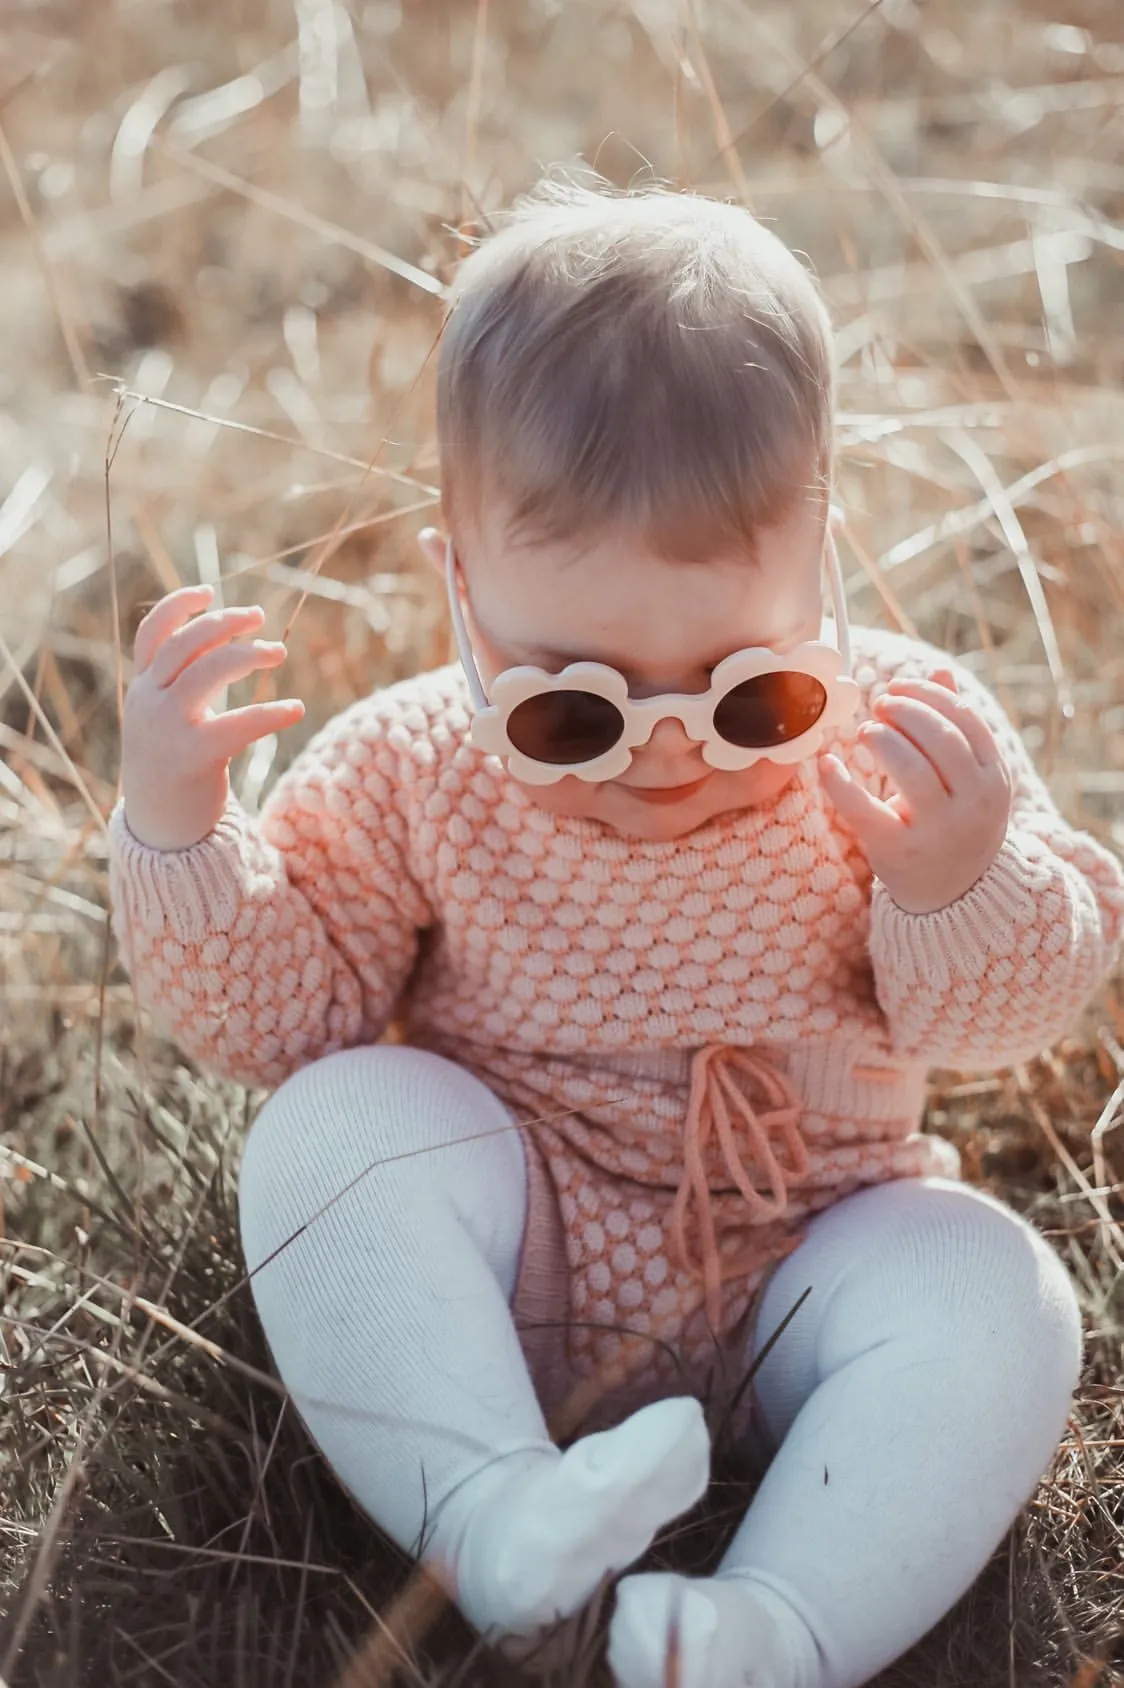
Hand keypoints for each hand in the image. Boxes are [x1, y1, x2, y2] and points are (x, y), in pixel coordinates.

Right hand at [121, 585, 304, 850]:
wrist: (160, 830)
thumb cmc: (172, 767)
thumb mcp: (165, 720)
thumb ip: (182, 684)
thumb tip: (223, 646)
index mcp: (142, 690)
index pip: (151, 634)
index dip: (177, 606)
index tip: (209, 591)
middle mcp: (149, 702)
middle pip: (185, 644)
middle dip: (224, 623)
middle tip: (260, 619)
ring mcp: (168, 728)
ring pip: (207, 672)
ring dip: (247, 655)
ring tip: (279, 653)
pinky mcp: (194, 757)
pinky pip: (238, 724)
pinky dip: (271, 712)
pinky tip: (295, 709)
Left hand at [818, 669, 1013, 914]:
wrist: (955, 894)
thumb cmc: (955, 819)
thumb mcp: (969, 776)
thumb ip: (955, 725)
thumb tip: (937, 668)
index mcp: (994, 778)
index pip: (965, 720)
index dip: (929, 695)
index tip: (897, 687)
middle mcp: (974, 804)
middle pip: (940, 739)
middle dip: (905, 712)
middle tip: (879, 705)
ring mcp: (939, 830)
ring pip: (911, 769)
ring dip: (882, 739)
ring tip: (866, 732)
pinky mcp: (898, 851)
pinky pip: (864, 809)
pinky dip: (839, 782)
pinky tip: (826, 763)